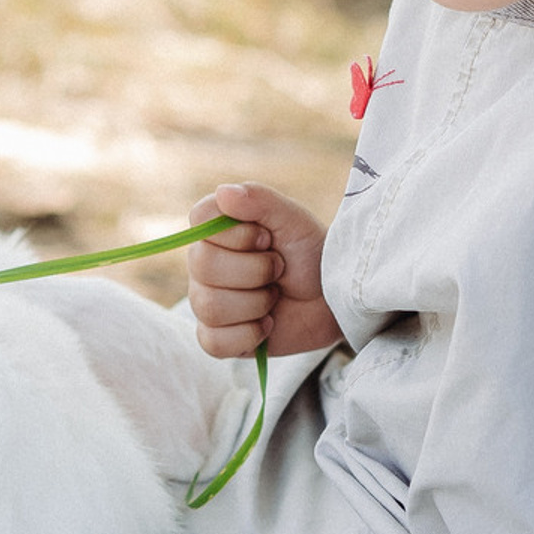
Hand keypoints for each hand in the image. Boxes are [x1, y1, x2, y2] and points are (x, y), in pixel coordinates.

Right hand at [187, 182, 341, 360]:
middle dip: (255, 270)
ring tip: (275, 297)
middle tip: (279, 270)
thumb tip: (223, 192)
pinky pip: (213, 341)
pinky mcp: (218, 337)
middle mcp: (204, 264)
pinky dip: (248, 335)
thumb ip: (260, 200)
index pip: (199, 220)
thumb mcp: (293, 220)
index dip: (236, 233)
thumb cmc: (310, 255)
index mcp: (218, 230)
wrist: (333, 300)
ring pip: (209, 306)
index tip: (266, 238)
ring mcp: (207, 301)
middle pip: (202, 265)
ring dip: (256, 303)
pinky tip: (267, 324)